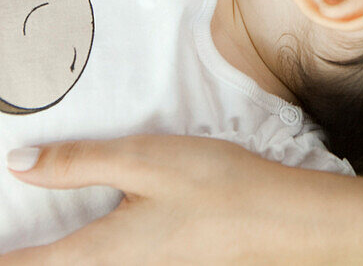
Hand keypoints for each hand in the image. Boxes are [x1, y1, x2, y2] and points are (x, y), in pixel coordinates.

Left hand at [3, 134, 347, 264]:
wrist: (280, 220)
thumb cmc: (215, 186)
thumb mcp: (143, 160)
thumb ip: (78, 163)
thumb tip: (18, 165)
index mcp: (100, 252)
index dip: (2, 257)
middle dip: (28, 254)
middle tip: (13, 236)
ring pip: (84, 265)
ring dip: (60, 252)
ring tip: (43, 236)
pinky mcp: (162, 264)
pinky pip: (109, 261)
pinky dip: (87, 247)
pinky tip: (100, 222)